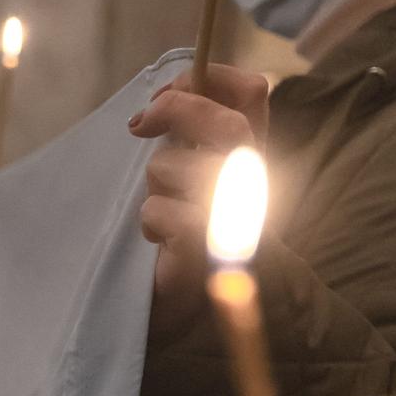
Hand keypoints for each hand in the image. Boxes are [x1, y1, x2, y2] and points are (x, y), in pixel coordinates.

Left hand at [129, 65, 272, 325]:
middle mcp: (254, 185)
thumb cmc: (179, 244)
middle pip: (227, 125)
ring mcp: (236, 222)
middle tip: (141, 124)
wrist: (185, 318)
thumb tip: (163, 99)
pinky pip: (167, 215)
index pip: (253, 94)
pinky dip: (150, 222)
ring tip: (156, 210)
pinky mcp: (208, 256)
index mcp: (250, 159)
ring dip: (152, 184)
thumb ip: (188, 140)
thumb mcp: (185, 179)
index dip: (211, 78)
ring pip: (177, 168)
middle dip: (177, 110)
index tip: (167, 90)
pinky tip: (156, 243)